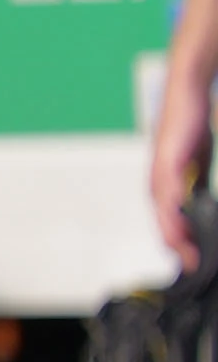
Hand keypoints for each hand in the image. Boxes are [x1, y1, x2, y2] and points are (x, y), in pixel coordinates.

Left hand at [157, 24, 214, 271]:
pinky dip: (172, 205)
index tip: (192, 264)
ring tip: (186, 253)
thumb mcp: (198, 165)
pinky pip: (169, 188)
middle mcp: (158, 184)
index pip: (169, 223)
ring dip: (173, 232)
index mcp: (165, 188)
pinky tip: (177, 218)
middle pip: (164, 223)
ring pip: (164, 211)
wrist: (186, 96)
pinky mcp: (166, 160)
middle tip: (191, 266)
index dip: (179, 244)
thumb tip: (203, 210)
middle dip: (177, 246)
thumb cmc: (191, 129)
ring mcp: (160, 172)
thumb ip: (199, 188)